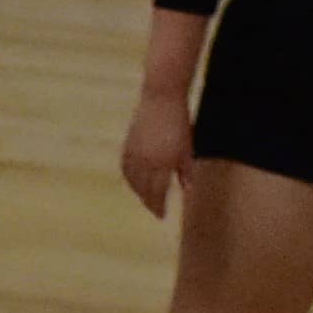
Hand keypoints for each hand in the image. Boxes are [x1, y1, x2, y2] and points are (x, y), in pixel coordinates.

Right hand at [120, 91, 192, 219]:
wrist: (161, 96)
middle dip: (148, 201)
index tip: (162, 215)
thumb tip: (187, 191)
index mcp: (161, 164)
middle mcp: (144, 162)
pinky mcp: (128, 144)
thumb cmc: (180, 121)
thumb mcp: (187, 148)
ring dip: (137, 191)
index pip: (157, 193)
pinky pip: (125, 168)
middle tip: (154, 209)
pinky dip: (129, 177)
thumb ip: (186, 171)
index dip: (159, 206)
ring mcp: (134, 153)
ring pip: (132, 180)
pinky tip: (133, 180)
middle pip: (143, 189)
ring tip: (144, 197)